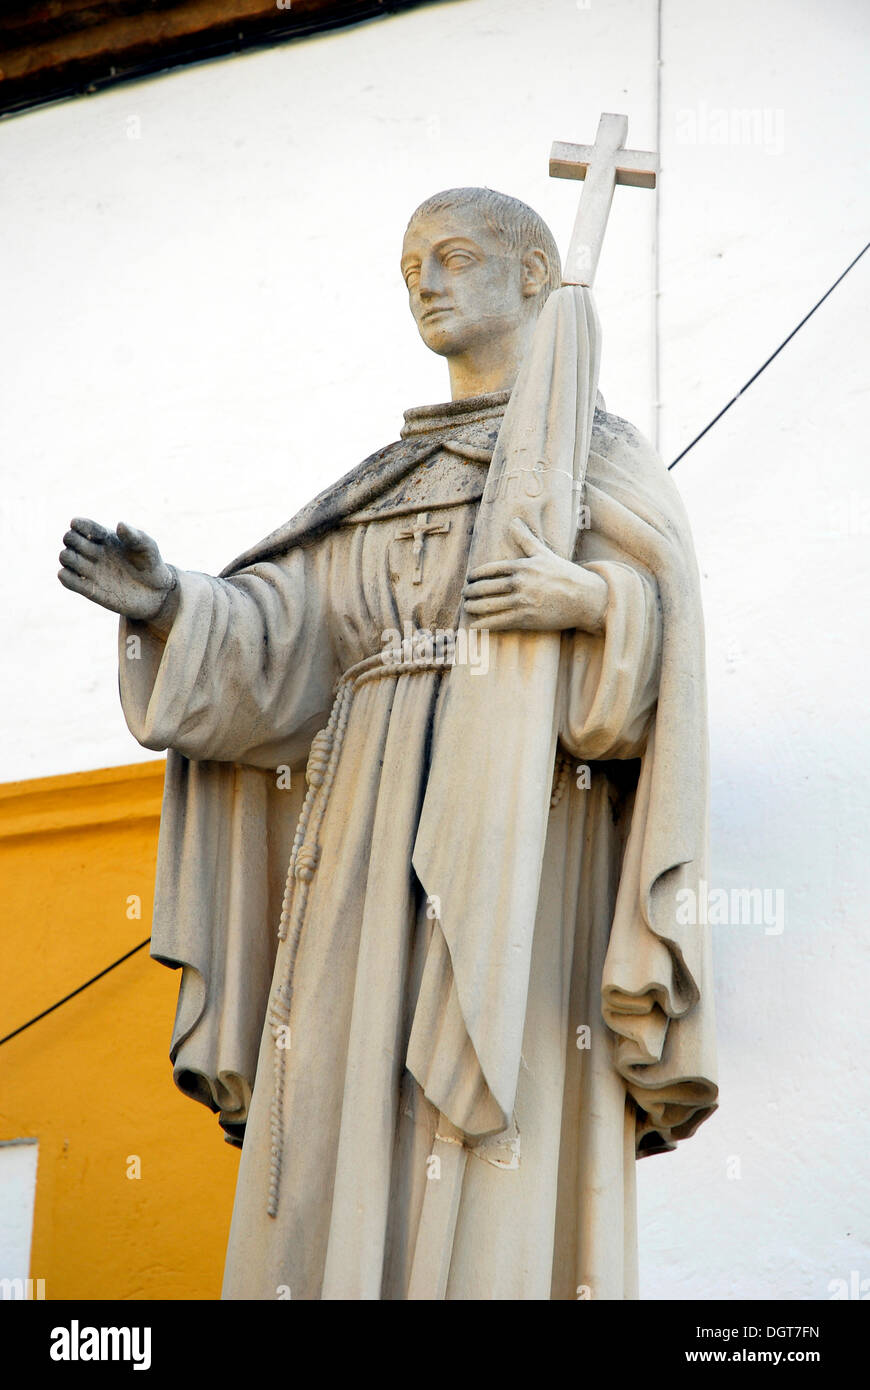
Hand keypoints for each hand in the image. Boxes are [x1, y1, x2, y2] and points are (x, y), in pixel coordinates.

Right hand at [58, 518, 176, 622]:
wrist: (156, 594)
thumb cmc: (151, 566)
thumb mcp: (148, 547)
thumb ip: (134, 535)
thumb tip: (119, 525)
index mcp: (105, 538)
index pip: (81, 524)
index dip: (80, 525)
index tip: (96, 535)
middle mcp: (94, 552)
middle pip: (69, 539)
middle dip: (73, 541)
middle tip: (93, 551)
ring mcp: (90, 570)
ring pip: (64, 557)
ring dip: (68, 558)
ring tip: (87, 566)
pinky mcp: (89, 590)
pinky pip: (66, 579)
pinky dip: (66, 576)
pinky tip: (83, 579)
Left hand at [463, 518, 607, 633]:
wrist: (585, 598)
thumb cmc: (564, 574)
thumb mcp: (544, 553)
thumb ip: (525, 538)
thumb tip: (513, 520)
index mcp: (522, 566)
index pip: (490, 569)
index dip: (476, 574)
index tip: (469, 578)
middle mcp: (519, 583)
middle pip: (486, 587)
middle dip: (471, 591)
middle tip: (464, 593)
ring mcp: (522, 601)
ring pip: (489, 605)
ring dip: (473, 606)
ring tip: (467, 606)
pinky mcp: (526, 618)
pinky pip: (498, 622)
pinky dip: (484, 624)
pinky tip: (474, 625)